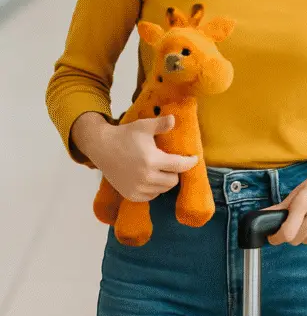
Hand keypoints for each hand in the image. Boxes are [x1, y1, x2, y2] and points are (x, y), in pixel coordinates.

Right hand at [73, 112, 198, 201]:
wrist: (102, 148)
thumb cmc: (125, 135)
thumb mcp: (144, 126)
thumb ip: (161, 124)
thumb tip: (174, 119)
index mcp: (152, 160)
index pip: (179, 166)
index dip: (190, 162)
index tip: (194, 158)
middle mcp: (145, 178)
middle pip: (173, 180)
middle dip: (176, 171)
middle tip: (173, 162)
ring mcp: (137, 188)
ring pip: (163, 189)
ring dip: (166, 181)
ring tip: (163, 169)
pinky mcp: (130, 195)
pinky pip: (151, 196)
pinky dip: (155, 189)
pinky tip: (153, 178)